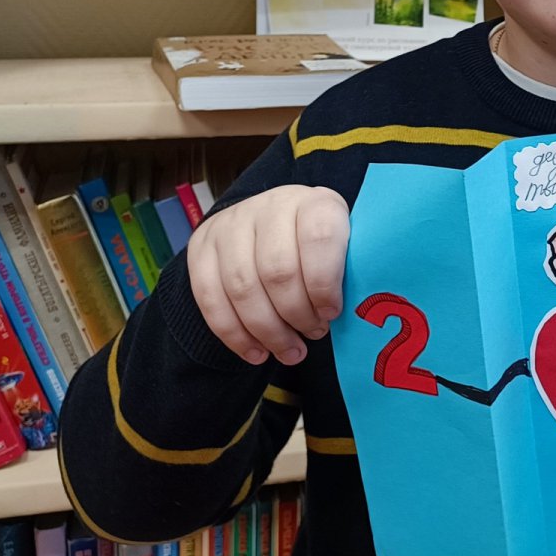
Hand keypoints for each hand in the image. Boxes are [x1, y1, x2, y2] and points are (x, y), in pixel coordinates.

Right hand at [187, 185, 348, 366]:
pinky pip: (210, 299)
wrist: (269, 224)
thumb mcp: (344, 246)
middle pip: (277, 271)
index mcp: (314, 202)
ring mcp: (230, 226)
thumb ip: (348, 271)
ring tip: (290, 352)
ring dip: (268, 332)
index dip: (325, 284)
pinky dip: (235, 335)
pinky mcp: (201, 248)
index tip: (332, 313)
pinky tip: (257, 353)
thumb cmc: (318, 247)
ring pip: (243, 288)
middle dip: (297, 315)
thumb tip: (355, 314)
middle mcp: (269, 206)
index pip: (319, 238)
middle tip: (313, 335)